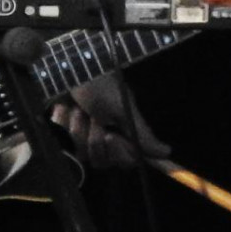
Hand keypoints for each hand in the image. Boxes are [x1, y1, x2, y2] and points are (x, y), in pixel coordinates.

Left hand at [50, 75, 171, 171]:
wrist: (70, 71)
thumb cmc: (101, 86)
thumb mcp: (122, 108)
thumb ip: (141, 134)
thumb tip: (167, 153)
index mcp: (124, 134)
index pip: (127, 160)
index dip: (119, 153)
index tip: (110, 136)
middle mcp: (106, 139)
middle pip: (103, 160)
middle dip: (95, 138)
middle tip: (95, 117)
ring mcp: (84, 139)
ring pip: (81, 153)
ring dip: (78, 128)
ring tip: (79, 109)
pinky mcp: (65, 135)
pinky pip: (63, 144)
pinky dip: (63, 124)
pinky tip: (66, 109)